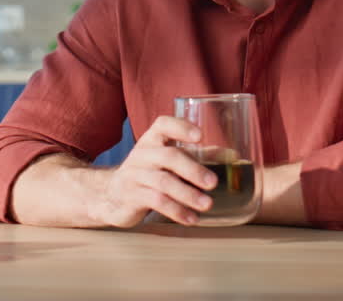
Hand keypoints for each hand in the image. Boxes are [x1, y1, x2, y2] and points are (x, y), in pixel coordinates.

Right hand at [87, 115, 216, 227]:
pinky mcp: (132, 196)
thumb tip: (231, 155)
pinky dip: (176, 211)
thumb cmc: (149, 172)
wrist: (111, 194)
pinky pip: (155, 202)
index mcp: (152, 140)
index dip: (181, 127)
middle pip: (168, 157)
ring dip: (188, 195)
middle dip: (193, 169)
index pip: (163, 125)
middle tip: (213, 183)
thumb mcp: (167, 160)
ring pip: (163, 182)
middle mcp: (142, 153)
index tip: (200, 136)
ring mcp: (134, 175)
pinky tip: (191, 219)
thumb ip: (197, 156)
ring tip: (207, 205)